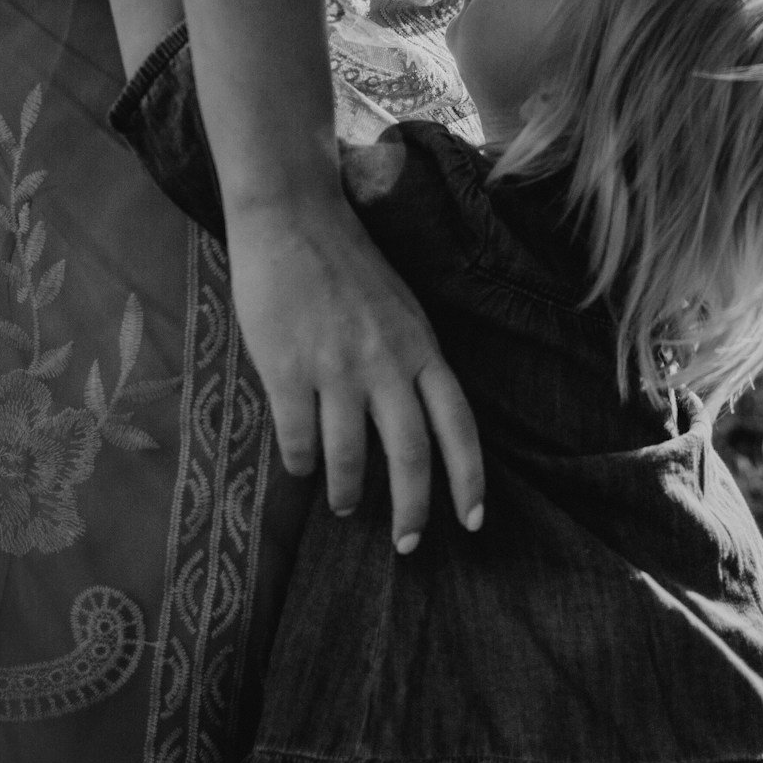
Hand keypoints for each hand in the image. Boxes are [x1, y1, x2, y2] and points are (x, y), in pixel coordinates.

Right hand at [231, 195, 485, 553]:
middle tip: (407, 545)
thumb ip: (410, 361)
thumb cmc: (347, 263)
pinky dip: (301, 465)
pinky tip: (300, 468)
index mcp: (421, 348)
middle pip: (410, 457)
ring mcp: (337, 370)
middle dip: (412, 512)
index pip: (460, 426)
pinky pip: (300, 441)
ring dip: (347, 493)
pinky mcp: (289, 371)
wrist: (293, 218)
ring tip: (344, 505)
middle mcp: (387, 364)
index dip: (470, 480)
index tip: (473, 522)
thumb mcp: (401, 309)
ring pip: (348, 459)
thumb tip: (415, 421)